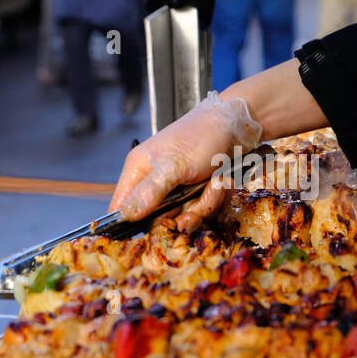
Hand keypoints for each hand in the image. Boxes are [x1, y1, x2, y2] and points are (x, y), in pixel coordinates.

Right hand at [109, 91, 262, 230]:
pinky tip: (219, 182)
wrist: (236, 125)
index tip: (152, 232)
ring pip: (183, 216)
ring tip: (215, 183)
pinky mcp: (195, 192)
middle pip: (157, 220)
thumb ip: (150, 191)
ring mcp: (176, 189)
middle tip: (194, 209)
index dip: (131, 224)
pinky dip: (214, 198)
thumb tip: (126, 215)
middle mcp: (154, 183)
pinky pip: (201, 209)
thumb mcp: (174, 165)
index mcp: (138, 171)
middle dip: (181, 216)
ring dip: (203, 205)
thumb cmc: (201, 136)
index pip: (120, 208)